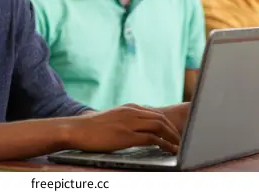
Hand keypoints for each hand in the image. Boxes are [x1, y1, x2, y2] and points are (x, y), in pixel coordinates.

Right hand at [64, 104, 180, 153]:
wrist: (77, 129)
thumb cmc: (92, 128)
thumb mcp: (113, 119)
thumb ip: (126, 120)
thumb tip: (137, 129)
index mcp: (129, 108)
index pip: (156, 113)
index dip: (168, 124)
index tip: (175, 133)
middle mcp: (132, 112)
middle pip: (161, 118)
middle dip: (174, 130)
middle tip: (181, 141)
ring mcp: (129, 123)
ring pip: (159, 126)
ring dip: (172, 137)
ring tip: (178, 147)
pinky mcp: (126, 135)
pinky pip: (152, 138)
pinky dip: (164, 144)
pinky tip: (168, 150)